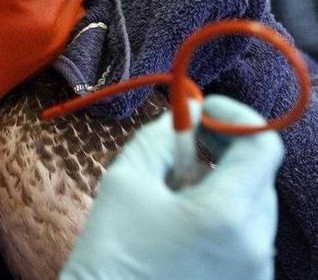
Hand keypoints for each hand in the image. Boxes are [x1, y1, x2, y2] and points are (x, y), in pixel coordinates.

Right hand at [61, 96, 283, 279]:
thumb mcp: (127, 178)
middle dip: (224, 144)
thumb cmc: (110, 252)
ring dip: (221, 176)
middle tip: (186, 137)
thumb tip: (188, 110)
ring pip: (252, 200)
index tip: (204, 108)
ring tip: (176, 182)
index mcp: (227, 215)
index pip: (262, 144)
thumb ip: (162, 135)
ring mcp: (255, 272)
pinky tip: (184, 214)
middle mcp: (255, 247)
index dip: (235, 115)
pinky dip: (222, 207)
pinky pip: (246, 231)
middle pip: (258, 171)